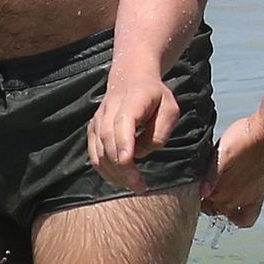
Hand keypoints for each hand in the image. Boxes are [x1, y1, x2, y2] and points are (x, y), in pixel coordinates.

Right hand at [87, 72, 181, 195]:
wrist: (130, 77)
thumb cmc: (155, 96)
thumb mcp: (170, 108)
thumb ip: (159, 131)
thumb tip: (141, 152)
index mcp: (132, 99)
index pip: (123, 122)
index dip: (124, 142)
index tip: (129, 161)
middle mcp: (109, 109)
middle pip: (109, 141)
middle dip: (122, 167)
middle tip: (139, 186)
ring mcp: (98, 120)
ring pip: (99, 151)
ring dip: (114, 173)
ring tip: (133, 186)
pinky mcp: (93, 130)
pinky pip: (94, 154)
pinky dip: (105, 170)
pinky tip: (120, 179)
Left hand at [199, 114, 263, 226]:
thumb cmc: (244, 136)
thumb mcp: (216, 150)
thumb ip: (207, 173)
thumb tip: (200, 190)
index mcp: (212, 185)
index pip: (195, 197)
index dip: (195, 189)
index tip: (196, 182)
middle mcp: (227, 197)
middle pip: (208, 207)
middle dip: (205, 198)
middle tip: (208, 183)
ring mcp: (243, 200)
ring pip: (224, 213)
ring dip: (219, 205)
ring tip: (220, 191)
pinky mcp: (257, 199)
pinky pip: (245, 220)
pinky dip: (237, 218)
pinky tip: (235, 210)